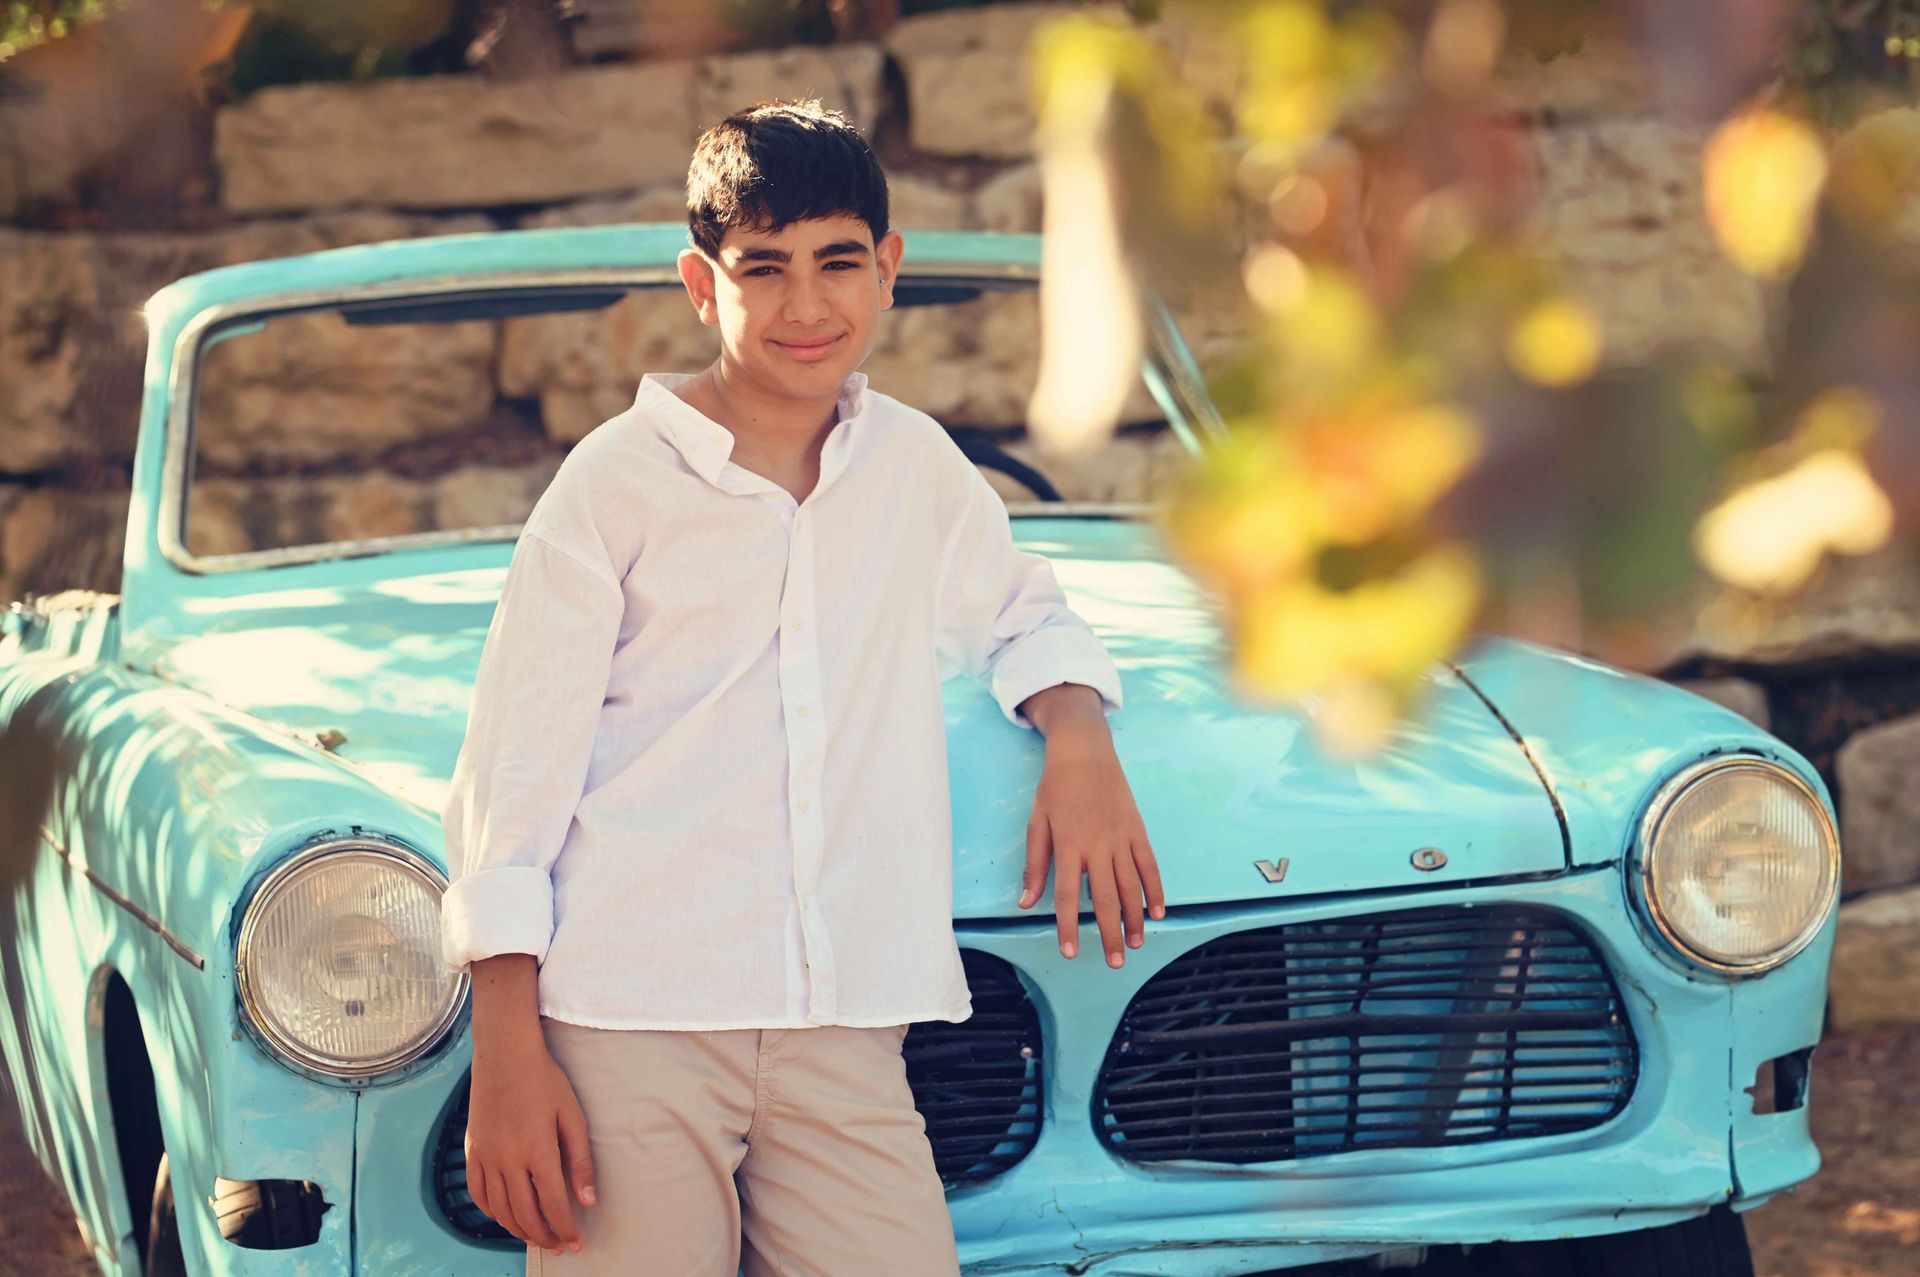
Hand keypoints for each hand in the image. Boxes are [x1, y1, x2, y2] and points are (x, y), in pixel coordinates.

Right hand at [466, 1033, 595, 1253]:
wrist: (505, 1054)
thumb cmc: (545, 1081)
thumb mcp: (572, 1116)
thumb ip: (581, 1160)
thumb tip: (588, 1200)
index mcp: (537, 1151)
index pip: (553, 1204)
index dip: (565, 1228)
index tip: (575, 1242)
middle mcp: (508, 1160)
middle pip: (525, 1214)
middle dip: (544, 1236)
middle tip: (558, 1245)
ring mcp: (486, 1156)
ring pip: (499, 1210)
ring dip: (518, 1230)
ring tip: (536, 1236)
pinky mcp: (473, 1150)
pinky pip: (478, 1193)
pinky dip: (491, 1212)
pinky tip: (505, 1215)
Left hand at [1017, 724, 1164, 966]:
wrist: (1084, 751)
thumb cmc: (1055, 787)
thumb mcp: (1036, 822)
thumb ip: (1035, 864)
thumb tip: (1025, 902)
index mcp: (1068, 846)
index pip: (1067, 896)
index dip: (1068, 927)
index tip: (1071, 953)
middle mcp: (1096, 846)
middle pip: (1104, 899)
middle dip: (1110, 933)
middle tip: (1116, 962)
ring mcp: (1120, 838)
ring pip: (1130, 887)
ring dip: (1134, 918)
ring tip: (1136, 944)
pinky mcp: (1137, 830)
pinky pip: (1149, 865)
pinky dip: (1155, 889)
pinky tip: (1157, 911)